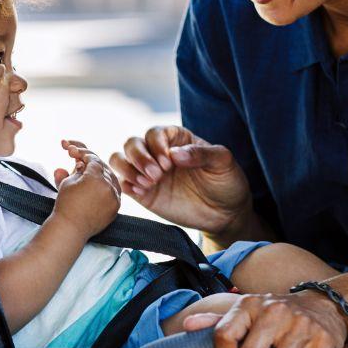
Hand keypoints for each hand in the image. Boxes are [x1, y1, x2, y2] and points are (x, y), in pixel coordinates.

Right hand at [51, 140, 120, 237]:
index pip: (93, 160)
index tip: (76, 153)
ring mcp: (114, 197)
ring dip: (100, 174)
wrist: (70, 229)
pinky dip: (107, 186)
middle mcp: (109, 186)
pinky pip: (114, 191)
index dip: (83, 154)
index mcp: (96, 177)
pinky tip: (97, 186)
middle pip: (103, 167)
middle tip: (81, 163)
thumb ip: (76, 170)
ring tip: (88, 175)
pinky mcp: (116, 207)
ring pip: (111, 178)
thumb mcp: (68, 182)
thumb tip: (79, 164)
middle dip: (92, 164)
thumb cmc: (66, 206)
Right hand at [108, 125, 250, 236]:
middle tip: (157, 175)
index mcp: (176, 139)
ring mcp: (148, 173)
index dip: (157, 145)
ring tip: (147, 183)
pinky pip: (122, 183)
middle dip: (139, 157)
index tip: (169, 163)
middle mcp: (158, 153)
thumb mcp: (223, 162)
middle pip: (132, 143)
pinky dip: (125, 184)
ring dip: (128, 169)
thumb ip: (201, 154)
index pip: (154, 132)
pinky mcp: (143, 193)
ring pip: (120, 159)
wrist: (226, 214)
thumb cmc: (226, 182)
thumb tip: (175, 154)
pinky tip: (142, 192)